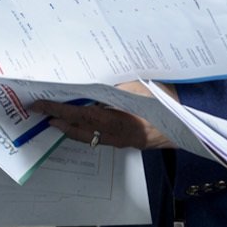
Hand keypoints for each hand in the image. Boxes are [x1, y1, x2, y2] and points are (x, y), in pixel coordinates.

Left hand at [32, 98, 173, 149]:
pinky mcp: (128, 141)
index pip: (77, 114)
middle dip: (59, 122)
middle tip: (42, 113)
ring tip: (58, 118)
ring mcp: (122, 141)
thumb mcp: (135, 86)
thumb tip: (88, 84)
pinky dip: (87, 130)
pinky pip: (100, 137)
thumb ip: (111, 87)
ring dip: (71, 128)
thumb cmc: (164, 101)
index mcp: (115, 121)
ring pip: (88, 136)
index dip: (56, 109)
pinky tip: (84, 122)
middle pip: (79, 130)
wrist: (188, 120)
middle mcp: (115, 135)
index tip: (39, 105)